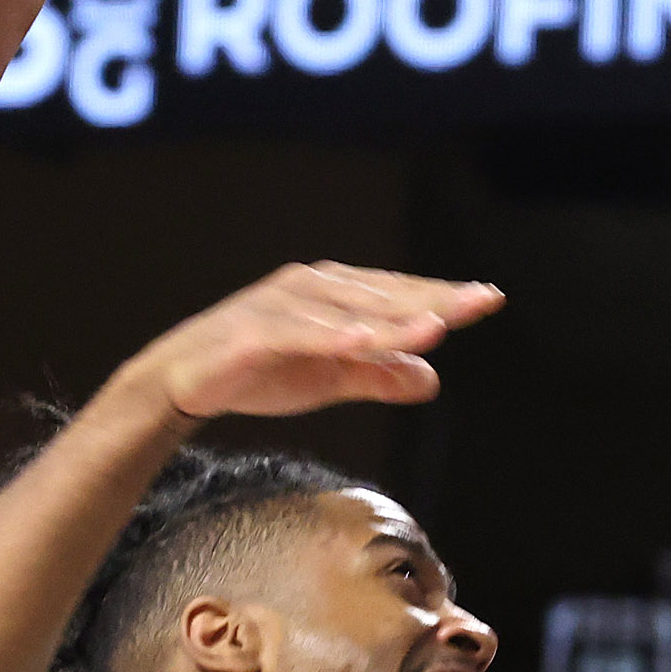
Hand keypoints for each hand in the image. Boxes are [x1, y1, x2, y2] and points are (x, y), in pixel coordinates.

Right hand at [135, 262, 503, 420]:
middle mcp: (310, 289)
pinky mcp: (250, 333)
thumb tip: (431, 379)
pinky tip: (359, 342)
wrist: (181, 382)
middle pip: (381, 295)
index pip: (398, 294)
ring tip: (434, 327)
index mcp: (333, 295)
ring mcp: (279, 307)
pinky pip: (295, 334)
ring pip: (345, 312)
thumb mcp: (329, 379)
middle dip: (432, 298)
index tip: (488, 299)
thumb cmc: (257, 371)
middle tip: (480, 302)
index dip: (443, 296)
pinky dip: (327, 336)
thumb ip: (377, 375)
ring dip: (389, 319)